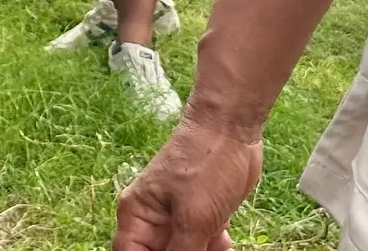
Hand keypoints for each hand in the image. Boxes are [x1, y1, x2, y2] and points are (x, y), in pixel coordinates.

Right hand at [113, 112, 260, 250]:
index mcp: (136, 214)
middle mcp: (152, 219)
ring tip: (217, 245)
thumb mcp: (194, 218)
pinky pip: (202, 246)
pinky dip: (214, 249)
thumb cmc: (205, 164)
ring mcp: (177, 218)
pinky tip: (225, 240)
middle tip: (203, 250)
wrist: (231, 128)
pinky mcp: (200, 217)